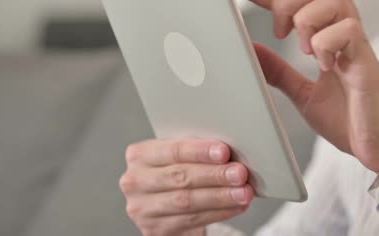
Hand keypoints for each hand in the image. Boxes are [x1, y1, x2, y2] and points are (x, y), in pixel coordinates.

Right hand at [119, 139, 252, 235]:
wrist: (165, 202)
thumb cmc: (177, 170)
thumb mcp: (178, 156)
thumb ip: (196, 150)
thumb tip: (230, 151)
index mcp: (140, 155)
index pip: (172, 150)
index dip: (199, 151)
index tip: (224, 151)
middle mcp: (135, 182)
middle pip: (180, 177)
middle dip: (214, 175)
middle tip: (239, 173)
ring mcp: (143, 209)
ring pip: (187, 202)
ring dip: (220, 197)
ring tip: (243, 192)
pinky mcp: (155, 230)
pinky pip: (192, 221)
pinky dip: (219, 212)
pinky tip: (236, 206)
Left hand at [230, 0, 378, 172]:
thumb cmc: (349, 119)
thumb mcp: (303, 93)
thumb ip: (279, 72)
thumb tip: (252, 50)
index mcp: (329, 39)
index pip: (296, 2)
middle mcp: (345, 35)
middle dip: (290, 2)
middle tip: (281, 35)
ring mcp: (358, 46)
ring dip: (309, 20)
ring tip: (305, 51)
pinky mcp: (368, 63)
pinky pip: (348, 30)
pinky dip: (326, 44)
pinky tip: (326, 67)